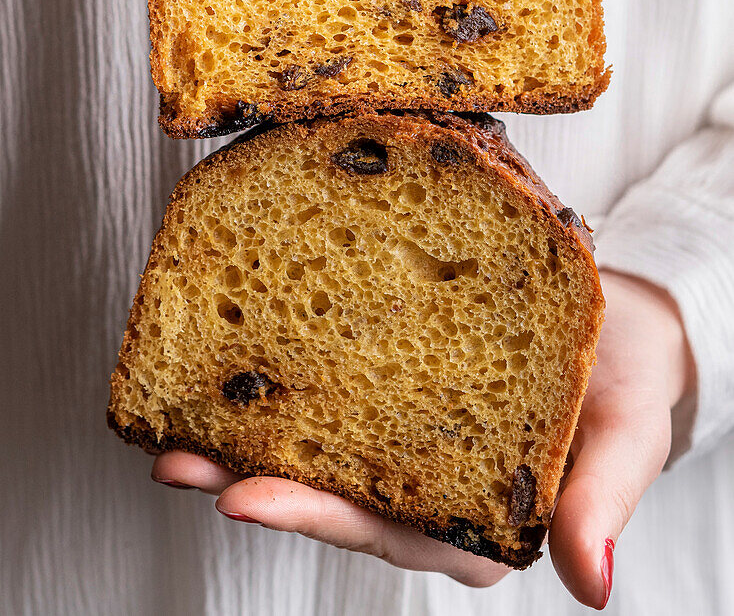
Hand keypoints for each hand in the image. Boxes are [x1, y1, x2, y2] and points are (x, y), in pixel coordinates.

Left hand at [152, 268, 694, 603]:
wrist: (616, 320)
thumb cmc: (624, 375)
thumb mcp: (629, 433)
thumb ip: (603, 499)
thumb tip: (591, 585)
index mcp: (477, 520)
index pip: (385, 526)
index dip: (314, 513)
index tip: (244, 499)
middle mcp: (428, 490)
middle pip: (333, 492)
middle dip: (251, 480)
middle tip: (179, 460)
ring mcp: (405, 444)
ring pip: (320, 447)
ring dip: (248, 437)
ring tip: (177, 424)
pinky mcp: (394, 396)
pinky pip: (334, 397)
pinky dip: (284, 388)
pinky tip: (236, 368)